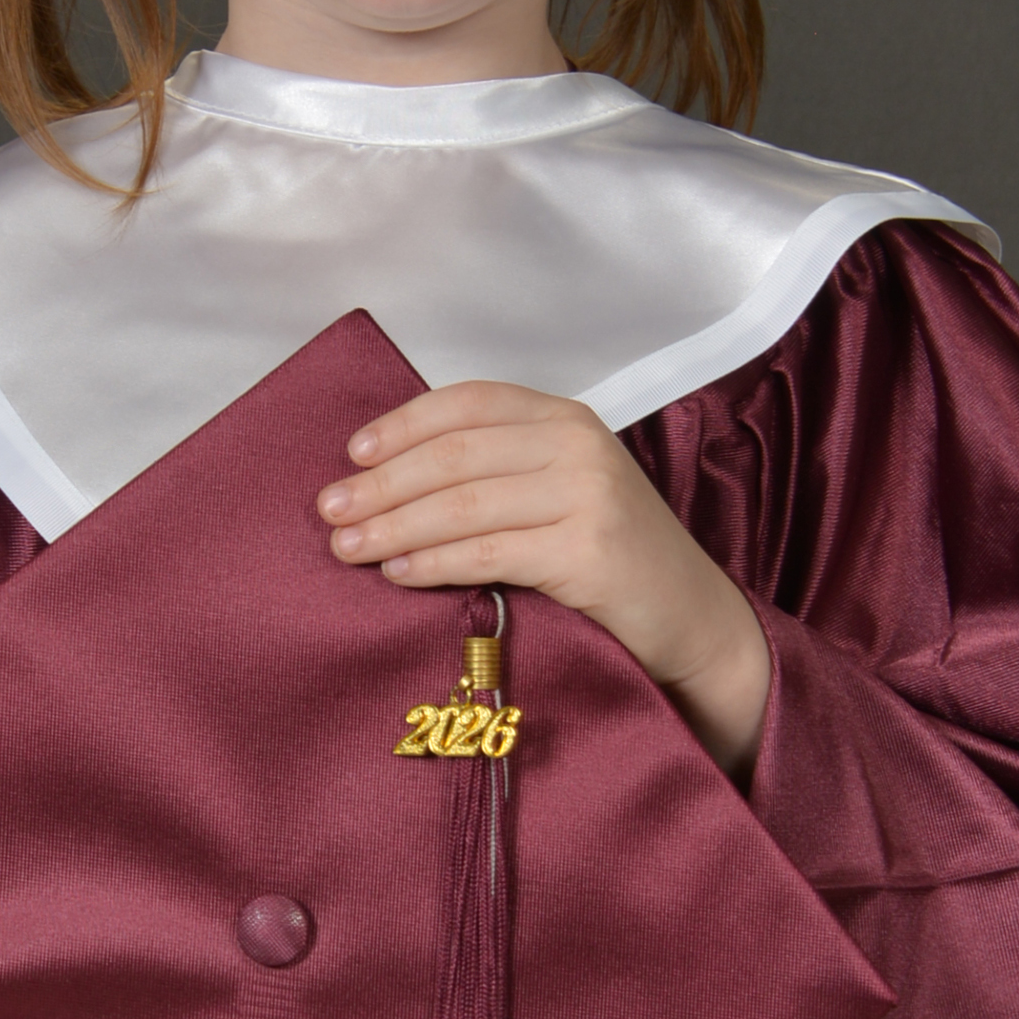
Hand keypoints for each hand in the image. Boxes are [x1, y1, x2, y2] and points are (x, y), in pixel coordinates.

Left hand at [317, 381, 771, 773]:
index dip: (402, 424)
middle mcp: (577, 445)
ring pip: (463, 504)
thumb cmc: (610, 555)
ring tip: (346, 547)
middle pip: (454, 454)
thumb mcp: (559, 488)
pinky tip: (397, 574)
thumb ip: (497, 469)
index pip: (467, 403)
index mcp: (565, 418)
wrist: (689, 616)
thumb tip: (387, 478)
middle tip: (329, 510)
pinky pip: (488, 553)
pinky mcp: (588, 552)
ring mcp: (587, 496)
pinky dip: (433, 563)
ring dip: (393, 526)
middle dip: (382, 484)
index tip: (352, 454)